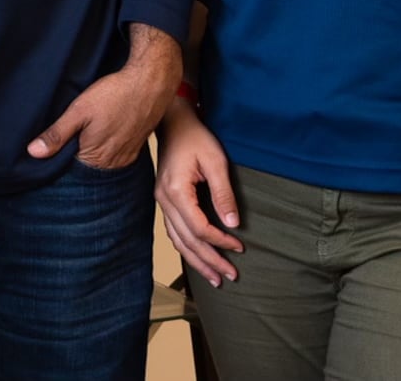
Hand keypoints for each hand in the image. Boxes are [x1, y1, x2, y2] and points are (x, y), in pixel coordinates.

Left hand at [28, 25, 178, 167]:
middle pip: (86, 166)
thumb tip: (33, 153)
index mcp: (96, 158)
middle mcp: (113, 163)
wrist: (151, 83)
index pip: (69, 168)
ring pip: (101, 159)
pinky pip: (115, 154)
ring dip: (92, 148)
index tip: (58, 139)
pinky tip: (104, 129)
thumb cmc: (115, 94)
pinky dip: (106, 145)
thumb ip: (57, 135)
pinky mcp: (135, 149)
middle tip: (75, 128)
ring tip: (90, 127)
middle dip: (76, 151)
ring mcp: (126, 157)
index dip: (60, 154)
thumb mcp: (79, 111)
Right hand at [154, 102, 242, 285]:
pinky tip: (196, 256)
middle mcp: (164, 200)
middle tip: (229, 277)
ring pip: (177, 240)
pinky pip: (173, 230)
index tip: (240, 247)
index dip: (220, 241)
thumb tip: (233, 225)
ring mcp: (161, 200)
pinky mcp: (164, 199)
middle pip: (186, 241)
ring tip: (214, 277)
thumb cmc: (195, 137)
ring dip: (196, 260)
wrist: (173, 122)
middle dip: (209, 261)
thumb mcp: (215, 162)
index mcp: (176, 191)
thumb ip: (223, 194)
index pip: (198, 228)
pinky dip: (186, 247)